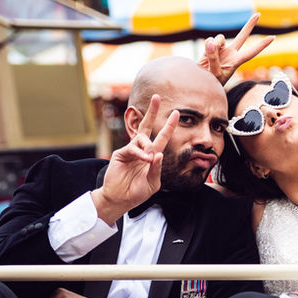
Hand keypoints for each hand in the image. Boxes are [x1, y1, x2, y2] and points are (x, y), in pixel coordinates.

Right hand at [92, 94, 178, 223]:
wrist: (120, 200)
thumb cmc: (137, 192)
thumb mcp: (153, 182)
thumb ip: (156, 168)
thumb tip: (158, 153)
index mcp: (151, 156)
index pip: (162, 137)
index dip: (169, 126)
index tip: (176, 113)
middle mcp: (141, 150)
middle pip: (147, 126)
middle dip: (152, 112)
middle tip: (157, 97)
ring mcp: (130, 151)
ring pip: (142, 138)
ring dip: (148, 146)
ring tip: (148, 159)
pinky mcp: (120, 154)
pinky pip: (132, 148)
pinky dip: (140, 153)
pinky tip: (144, 158)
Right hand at [198, 12, 274, 84]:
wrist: (200, 82)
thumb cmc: (212, 83)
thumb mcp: (215, 73)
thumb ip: (213, 58)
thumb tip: (211, 42)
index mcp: (236, 62)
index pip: (251, 52)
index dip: (261, 45)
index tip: (273, 37)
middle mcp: (231, 53)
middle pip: (242, 36)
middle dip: (249, 25)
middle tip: (258, 14)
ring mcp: (221, 49)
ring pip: (220, 38)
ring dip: (214, 45)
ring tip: (210, 58)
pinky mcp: (211, 47)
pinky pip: (209, 40)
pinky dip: (206, 45)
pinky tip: (205, 54)